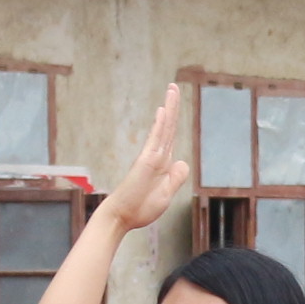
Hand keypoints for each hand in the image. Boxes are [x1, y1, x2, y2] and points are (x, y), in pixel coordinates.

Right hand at [100, 84, 194, 233]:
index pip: (170, 136)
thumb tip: (182, 161)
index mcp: (163, 163)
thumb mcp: (167, 194)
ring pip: (163, 128)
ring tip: (172, 89)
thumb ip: (175, 178)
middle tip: (173, 86)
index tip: (172, 104)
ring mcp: (151, 157)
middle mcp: (157, 156)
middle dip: (172, 106)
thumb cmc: (141, 208)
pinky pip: (155, 140)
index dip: (172, 119)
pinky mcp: (146, 162)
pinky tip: (163, 111)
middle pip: (168, 126)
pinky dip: (160, 125)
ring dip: (169, 108)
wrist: (123, 217)